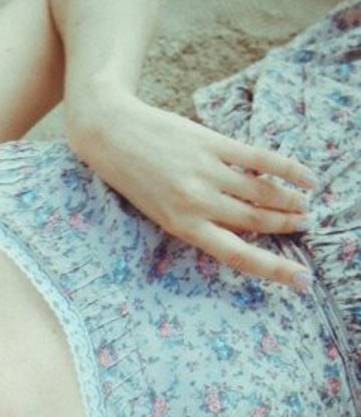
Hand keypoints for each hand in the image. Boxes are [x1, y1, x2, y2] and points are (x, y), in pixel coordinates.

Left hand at [67, 86, 315, 288]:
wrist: (110, 136)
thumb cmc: (133, 178)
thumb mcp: (160, 211)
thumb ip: (197, 219)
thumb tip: (241, 223)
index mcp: (182, 227)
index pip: (237, 254)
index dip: (273, 269)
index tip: (301, 280)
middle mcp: (196, 203)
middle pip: (255, 221)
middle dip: (286, 226)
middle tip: (305, 227)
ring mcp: (205, 172)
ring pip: (261, 193)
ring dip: (289, 201)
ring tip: (306, 206)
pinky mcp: (211, 144)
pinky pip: (258, 159)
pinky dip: (286, 169)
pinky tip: (306, 177)